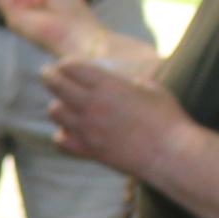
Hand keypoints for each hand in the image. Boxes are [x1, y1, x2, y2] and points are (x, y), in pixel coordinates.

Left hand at [39, 52, 190, 178]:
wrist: (170, 154)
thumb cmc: (167, 117)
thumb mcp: (150, 86)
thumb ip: (128, 80)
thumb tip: (119, 80)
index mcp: (107, 86)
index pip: (71, 67)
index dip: (65, 63)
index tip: (65, 63)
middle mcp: (91, 106)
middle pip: (56, 85)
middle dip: (50, 75)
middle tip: (48, 73)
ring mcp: (87, 130)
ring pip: (54, 111)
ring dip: (58, 105)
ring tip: (65, 103)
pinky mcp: (89, 151)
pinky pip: (60, 140)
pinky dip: (62, 134)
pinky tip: (71, 130)